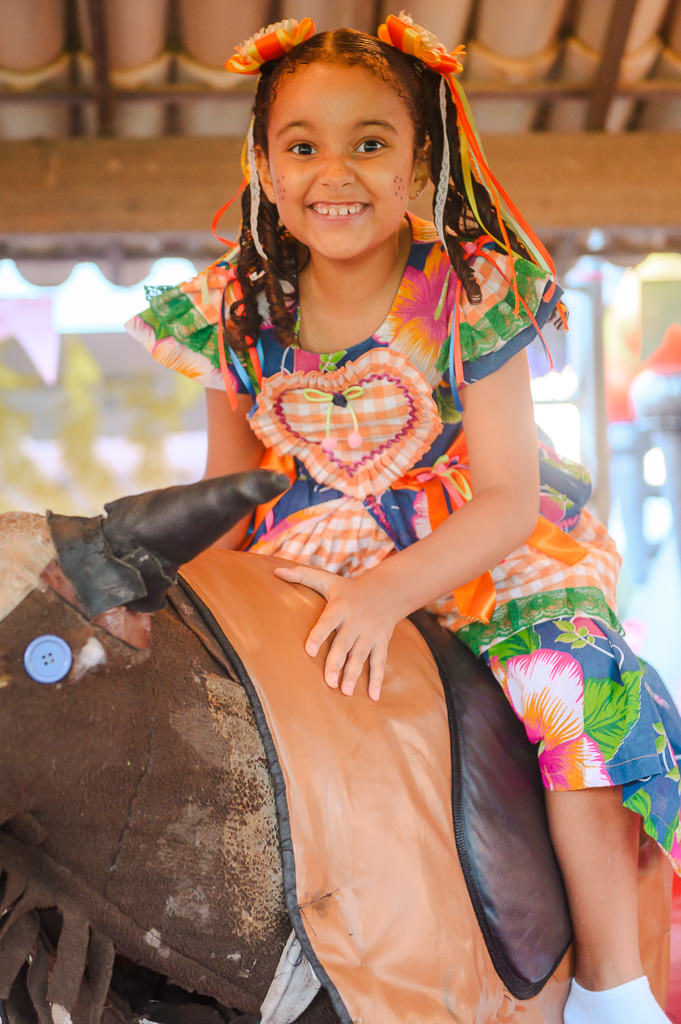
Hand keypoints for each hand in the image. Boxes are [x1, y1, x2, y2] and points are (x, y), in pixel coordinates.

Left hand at [273, 564, 400, 700]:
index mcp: (340, 607)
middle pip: (345, 644)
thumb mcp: (326, 579)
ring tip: (345, 691)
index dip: (318, 635)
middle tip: (329, 682)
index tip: (308, 650)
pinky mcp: (381, 642)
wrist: (387, 591)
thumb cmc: (347, 589)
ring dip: (354, 674)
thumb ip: (302, 575)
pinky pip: (380, 662)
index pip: (328, 622)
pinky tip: (373, 697)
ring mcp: (370, 633)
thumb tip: (276, 571)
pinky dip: (377, 680)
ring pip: (362, 655)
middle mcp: (356, 621)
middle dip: (337, 663)